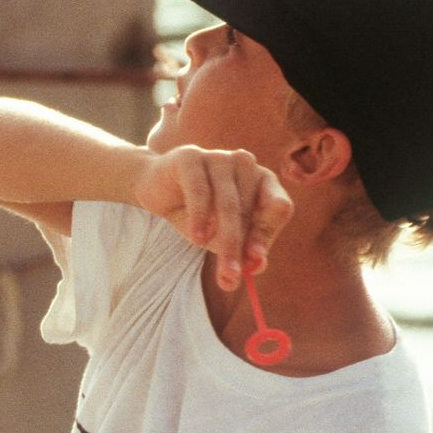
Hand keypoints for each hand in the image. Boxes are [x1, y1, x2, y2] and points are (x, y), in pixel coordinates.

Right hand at [132, 145, 293, 288]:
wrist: (154, 187)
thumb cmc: (193, 210)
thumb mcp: (218, 233)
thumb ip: (239, 249)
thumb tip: (257, 267)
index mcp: (262, 180)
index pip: (278, 207)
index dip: (268, 234)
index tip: (255, 260)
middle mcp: (245, 164)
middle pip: (250, 211)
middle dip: (239, 246)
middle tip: (231, 275)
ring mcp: (219, 157)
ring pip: (228, 203)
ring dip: (223, 236)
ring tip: (214, 263)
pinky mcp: (191, 157)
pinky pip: (200, 191)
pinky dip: (200, 217)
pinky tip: (196, 237)